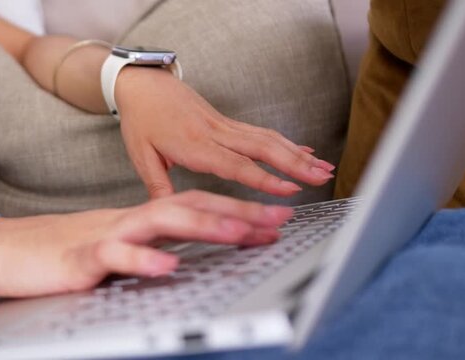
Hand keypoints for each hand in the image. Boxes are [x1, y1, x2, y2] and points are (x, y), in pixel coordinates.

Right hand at [0, 190, 291, 296]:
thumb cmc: (55, 252)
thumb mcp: (111, 247)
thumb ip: (145, 246)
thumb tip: (182, 253)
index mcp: (136, 220)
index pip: (193, 207)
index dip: (235, 210)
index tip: (273, 218)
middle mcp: (126, 222)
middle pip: (187, 207)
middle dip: (236, 211)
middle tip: (278, 218)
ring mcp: (102, 237)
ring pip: (157, 223)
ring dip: (202, 225)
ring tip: (240, 231)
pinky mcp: (77, 260)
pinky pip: (111, 257)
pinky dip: (141, 260)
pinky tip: (167, 267)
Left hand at [115, 67, 335, 198]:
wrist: (143, 84)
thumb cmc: (140, 120)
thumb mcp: (141, 155)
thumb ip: (157, 185)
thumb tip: (170, 214)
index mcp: (194, 145)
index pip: (236, 165)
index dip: (265, 178)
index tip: (290, 189)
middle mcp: (215, 133)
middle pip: (262, 148)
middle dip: (296, 164)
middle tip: (322, 177)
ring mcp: (224, 126)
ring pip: (268, 138)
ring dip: (298, 153)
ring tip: (324, 168)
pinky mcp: (227, 122)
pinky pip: (261, 132)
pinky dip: (286, 142)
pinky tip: (305, 151)